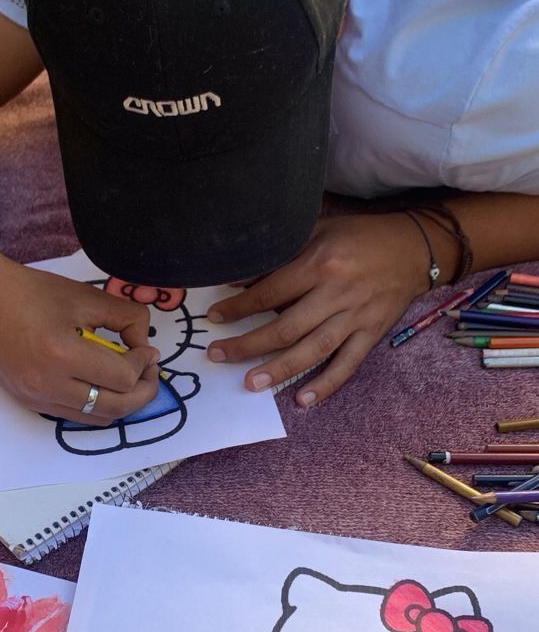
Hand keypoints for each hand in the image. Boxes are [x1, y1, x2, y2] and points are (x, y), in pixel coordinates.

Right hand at [0, 239, 159, 422]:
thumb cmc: (29, 291)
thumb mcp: (84, 296)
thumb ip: (125, 317)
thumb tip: (144, 344)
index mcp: (61, 355)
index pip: (122, 377)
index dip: (144, 364)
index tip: (147, 349)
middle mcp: (47, 385)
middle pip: (115, 408)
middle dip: (143, 392)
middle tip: (150, 371)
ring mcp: (35, 399)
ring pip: (96, 419)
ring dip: (121, 402)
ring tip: (128, 377)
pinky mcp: (26, 403)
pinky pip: (74, 415)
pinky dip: (95, 405)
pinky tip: (100, 381)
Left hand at [206, 213, 433, 404]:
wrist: (415, 248)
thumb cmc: (359, 236)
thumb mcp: (319, 230)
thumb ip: (283, 253)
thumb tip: (242, 277)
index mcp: (321, 263)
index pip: (270, 292)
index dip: (239, 307)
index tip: (215, 317)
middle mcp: (337, 293)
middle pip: (286, 327)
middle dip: (248, 344)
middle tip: (218, 356)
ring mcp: (356, 317)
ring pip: (313, 350)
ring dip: (280, 369)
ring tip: (251, 384)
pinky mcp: (371, 334)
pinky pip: (347, 365)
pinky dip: (325, 385)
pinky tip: (302, 401)